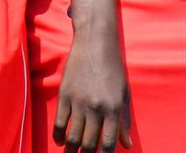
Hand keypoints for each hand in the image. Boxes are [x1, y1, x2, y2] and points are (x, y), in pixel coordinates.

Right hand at [53, 32, 131, 151]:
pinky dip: (58, 134)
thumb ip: (124, 121)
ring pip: (72, 135)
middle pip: (89, 142)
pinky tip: (60, 141)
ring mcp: (78, 102)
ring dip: (71, 150)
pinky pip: (59, 121)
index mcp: (113, 109)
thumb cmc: (113, 69)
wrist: (94, 44)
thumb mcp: (124, 94)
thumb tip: (127, 145)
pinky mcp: (64, 94)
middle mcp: (95, 108)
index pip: (109, 143)